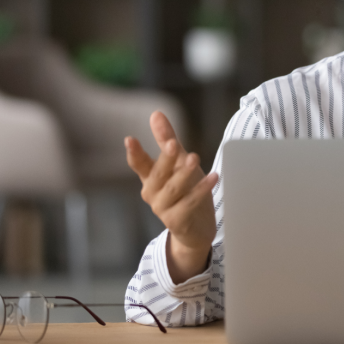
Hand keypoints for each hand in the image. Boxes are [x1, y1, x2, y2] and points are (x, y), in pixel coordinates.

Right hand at [125, 111, 218, 282]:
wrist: (196, 229)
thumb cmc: (186, 191)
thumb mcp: (178, 163)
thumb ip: (167, 140)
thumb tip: (156, 114)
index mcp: (150, 179)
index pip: (139, 164)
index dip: (134, 153)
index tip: (129, 139)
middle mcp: (153, 194)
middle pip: (157, 174)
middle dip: (164, 159)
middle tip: (172, 143)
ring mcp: (163, 209)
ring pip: (173, 189)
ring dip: (184, 173)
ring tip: (194, 157)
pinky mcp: (177, 220)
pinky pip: (190, 203)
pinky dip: (201, 190)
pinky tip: (214, 177)